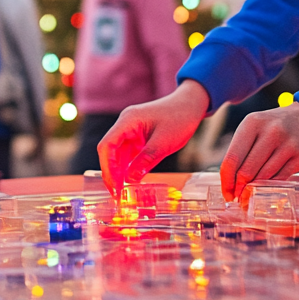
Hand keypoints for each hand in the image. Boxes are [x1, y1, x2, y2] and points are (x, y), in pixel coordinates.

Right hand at [97, 80, 209, 195]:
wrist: (191, 104)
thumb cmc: (180, 118)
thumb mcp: (164, 143)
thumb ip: (146, 160)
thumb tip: (129, 180)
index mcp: (128, 120)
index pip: (107, 145)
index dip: (107, 168)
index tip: (114, 187)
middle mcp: (125, 124)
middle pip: (109, 150)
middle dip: (111, 173)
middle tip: (117, 195)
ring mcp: (130, 130)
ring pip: (117, 153)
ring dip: (118, 172)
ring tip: (121, 192)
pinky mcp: (137, 136)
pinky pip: (127, 153)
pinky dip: (127, 167)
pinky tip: (129, 181)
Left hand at [219, 102, 298, 200]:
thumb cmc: (273, 126)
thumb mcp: (254, 127)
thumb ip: (241, 150)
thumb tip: (229, 182)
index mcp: (252, 123)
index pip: (233, 158)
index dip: (227, 180)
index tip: (226, 193)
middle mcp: (271, 131)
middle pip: (247, 170)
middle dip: (240, 189)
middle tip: (237, 199)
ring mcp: (289, 144)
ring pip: (264, 177)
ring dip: (254, 191)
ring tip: (249, 197)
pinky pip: (281, 178)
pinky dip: (271, 186)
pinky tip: (265, 190)